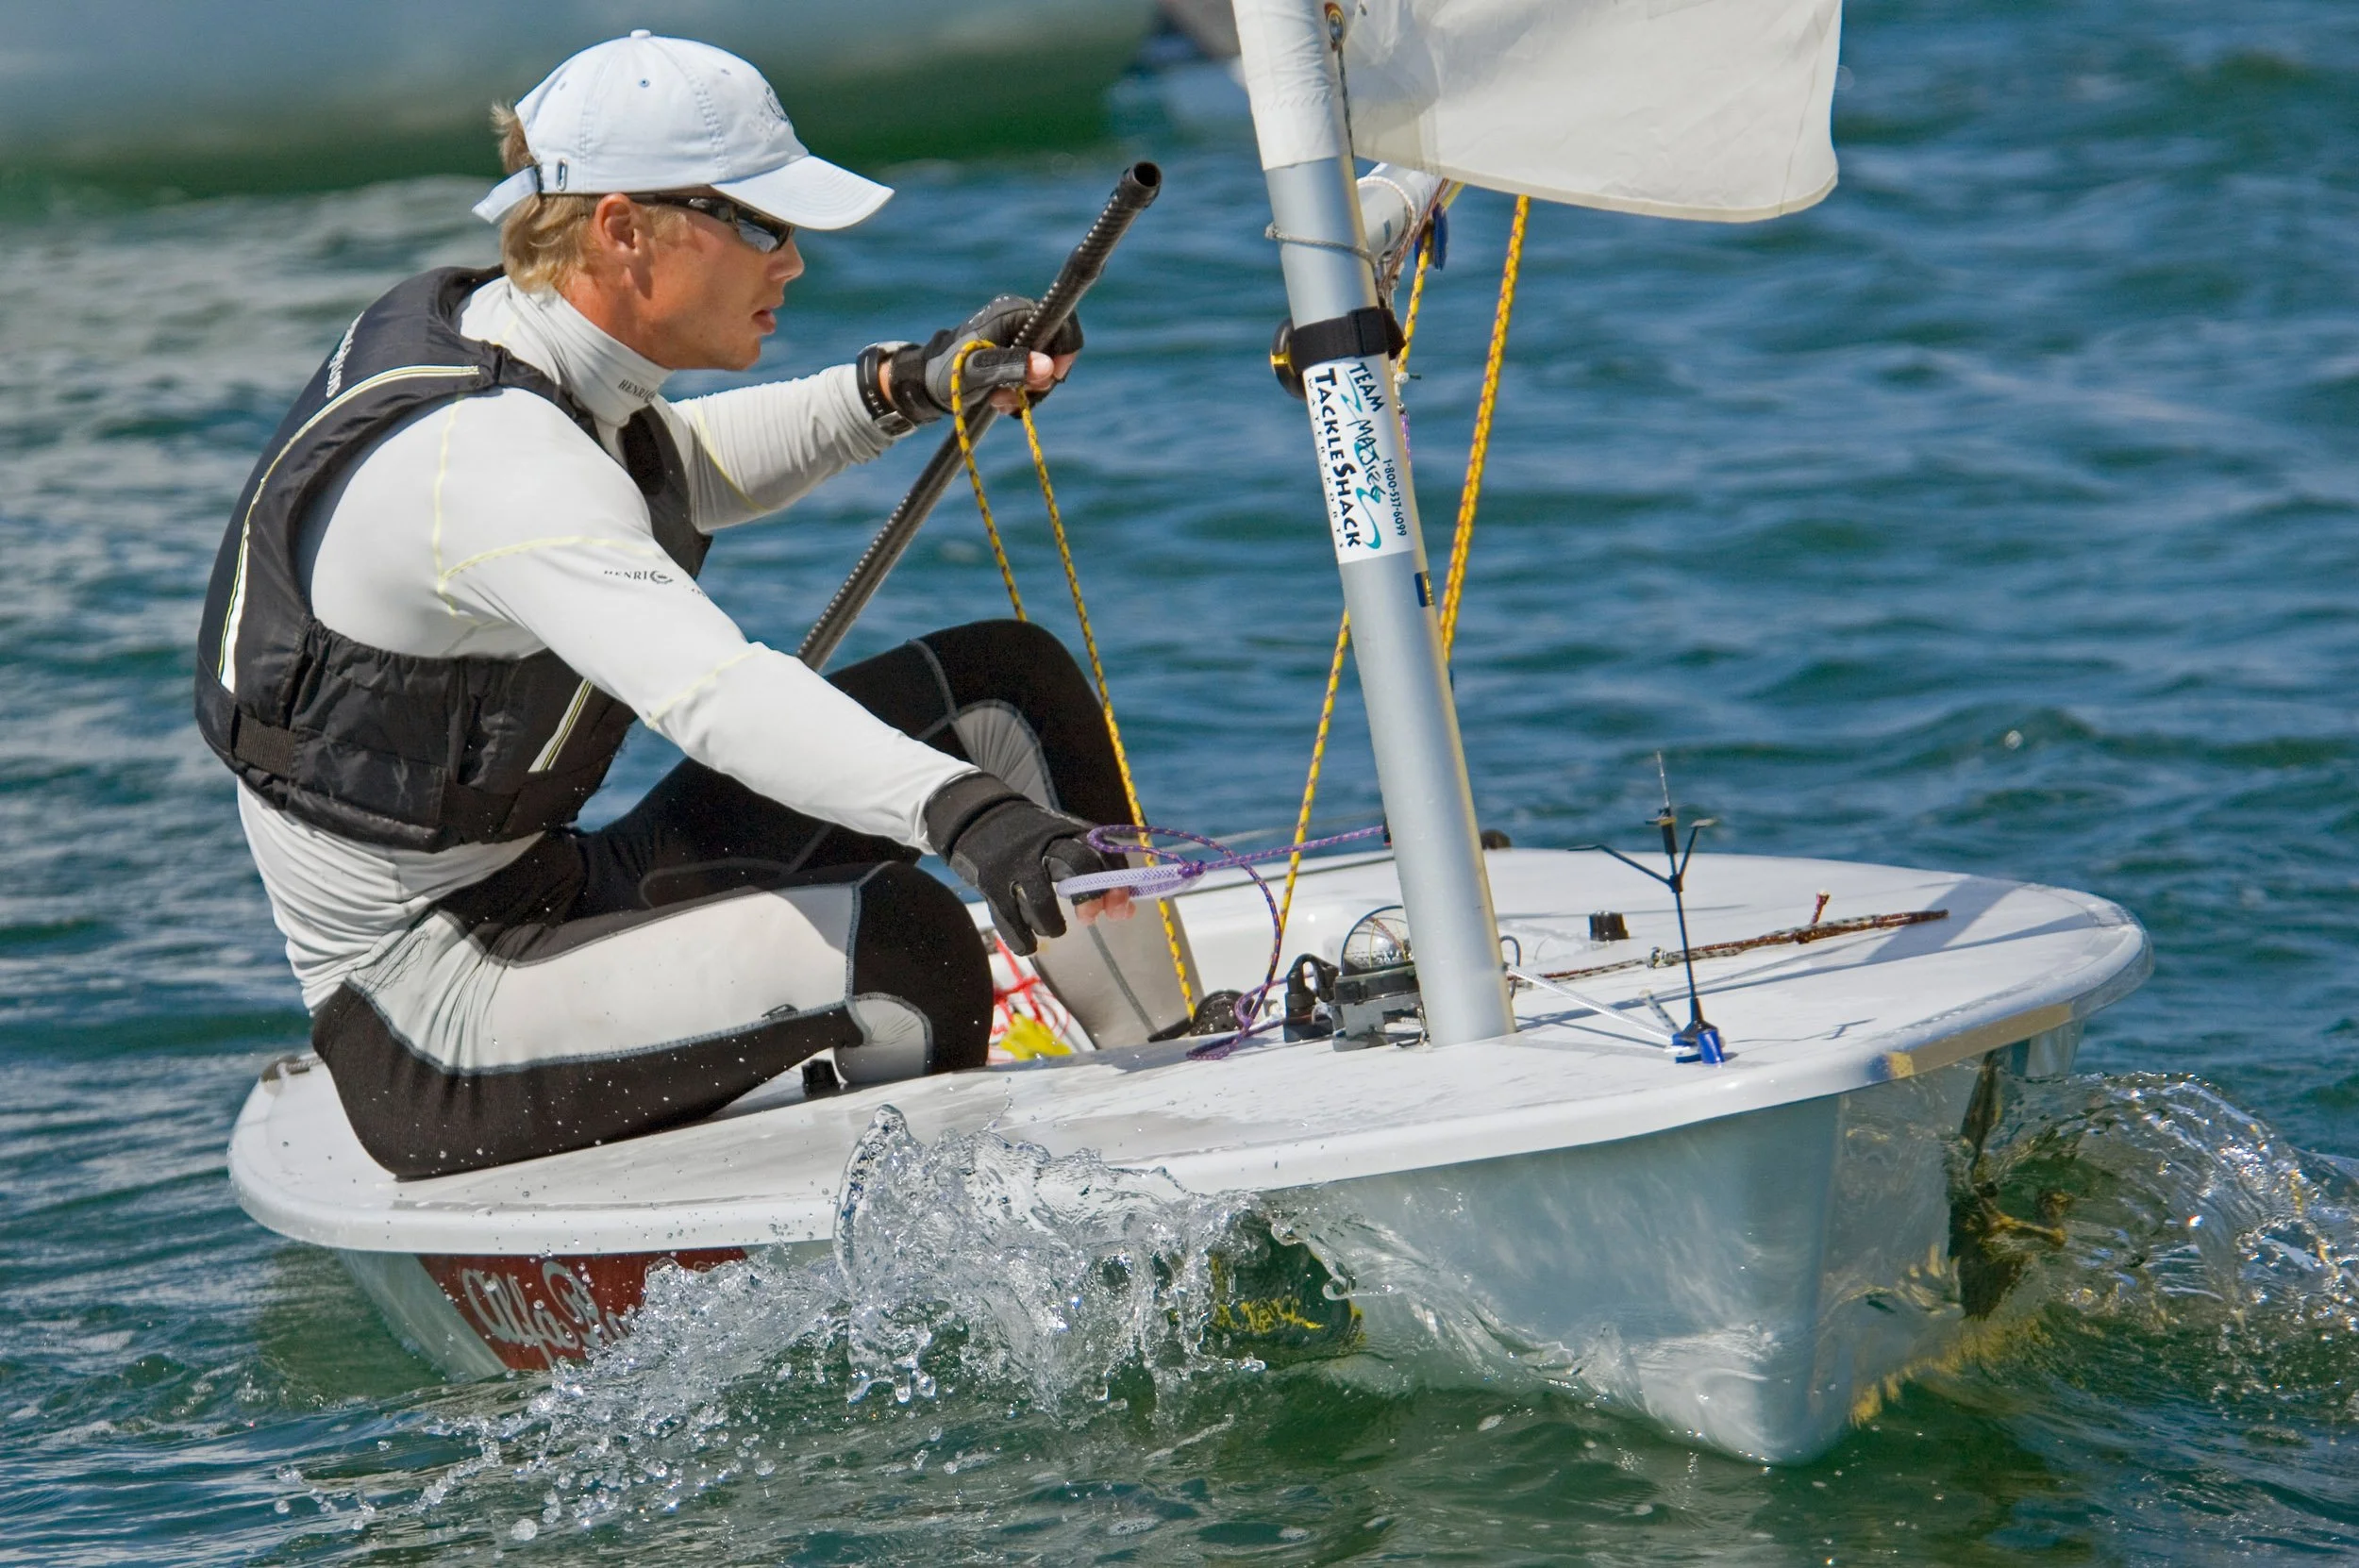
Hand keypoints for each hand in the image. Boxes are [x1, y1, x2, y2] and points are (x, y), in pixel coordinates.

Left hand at [879, 295, 1083, 425]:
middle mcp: (1016, 318)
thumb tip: (1048, 368)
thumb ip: (1013, 368)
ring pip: (1045, 364)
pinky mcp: (1010, 352)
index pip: (1060, 320)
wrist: (923, 385)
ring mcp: (1014, 336)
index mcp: (1010, 312)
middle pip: (1056, 347)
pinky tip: (1001, 399)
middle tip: (1020, 397)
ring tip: (1001, 402)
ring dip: (1029, 390)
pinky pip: (1032, 372)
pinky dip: (1022, 390)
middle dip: (1041, 378)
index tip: (1053, 377)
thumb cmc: (946, 374)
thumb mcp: (978, 374)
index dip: (1065, 350)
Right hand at [923, 773, 1119, 954]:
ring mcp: (1014, 862)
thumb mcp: (1063, 843)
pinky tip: (1029, 945)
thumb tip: (1126, 911)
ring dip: (1053, 924)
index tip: (1119, 909)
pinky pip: (1009, 918)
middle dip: (1091, 896)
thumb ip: (1095, 872)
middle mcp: (1044, 844)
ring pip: (1041, 899)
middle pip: (1078, 864)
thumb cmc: (1032, 841)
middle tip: (1088, 918)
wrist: (978, 818)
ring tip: (1055, 929)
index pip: (1104, 854)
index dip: (1117, 884)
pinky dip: (1022, 940)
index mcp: (1068, 833)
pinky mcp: (989, 881)